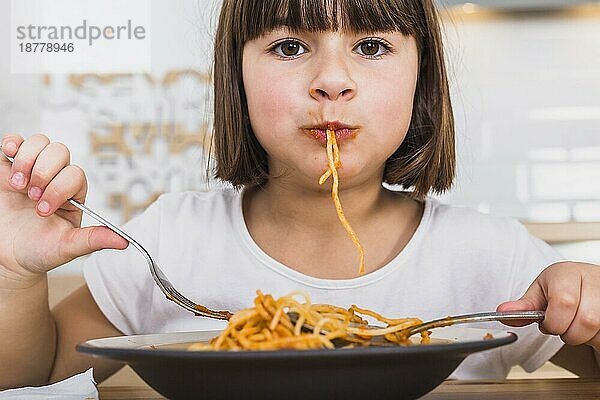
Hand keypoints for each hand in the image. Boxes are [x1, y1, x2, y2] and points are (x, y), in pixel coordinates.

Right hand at [0, 134, 127, 284]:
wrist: (7, 257)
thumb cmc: (38, 251)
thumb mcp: (67, 247)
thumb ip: (93, 240)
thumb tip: (123, 241)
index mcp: (72, 194)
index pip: (74, 174)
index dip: (60, 187)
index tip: (43, 209)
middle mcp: (54, 178)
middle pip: (60, 152)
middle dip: (44, 172)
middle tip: (31, 196)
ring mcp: (31, 171)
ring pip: (40, 143)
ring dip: (28, 160)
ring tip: (18, 185)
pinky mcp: (8, 168)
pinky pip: (14, 142)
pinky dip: (13, 143)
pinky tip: (10, 156)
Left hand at [497, 261, 599, 350]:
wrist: (588, 283)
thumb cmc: (563, 287)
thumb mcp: (540, 292)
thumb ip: (524, 307)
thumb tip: (503, 312)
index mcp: (568, 273)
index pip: (564, 302)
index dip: (554, 322)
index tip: (548, 324)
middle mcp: (593, 279)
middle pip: (586, 320)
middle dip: (569, 333)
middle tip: (563, 326)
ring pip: (598, 329)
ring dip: (583, 337)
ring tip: (575, 325)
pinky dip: (595, 338)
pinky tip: (589, 328)